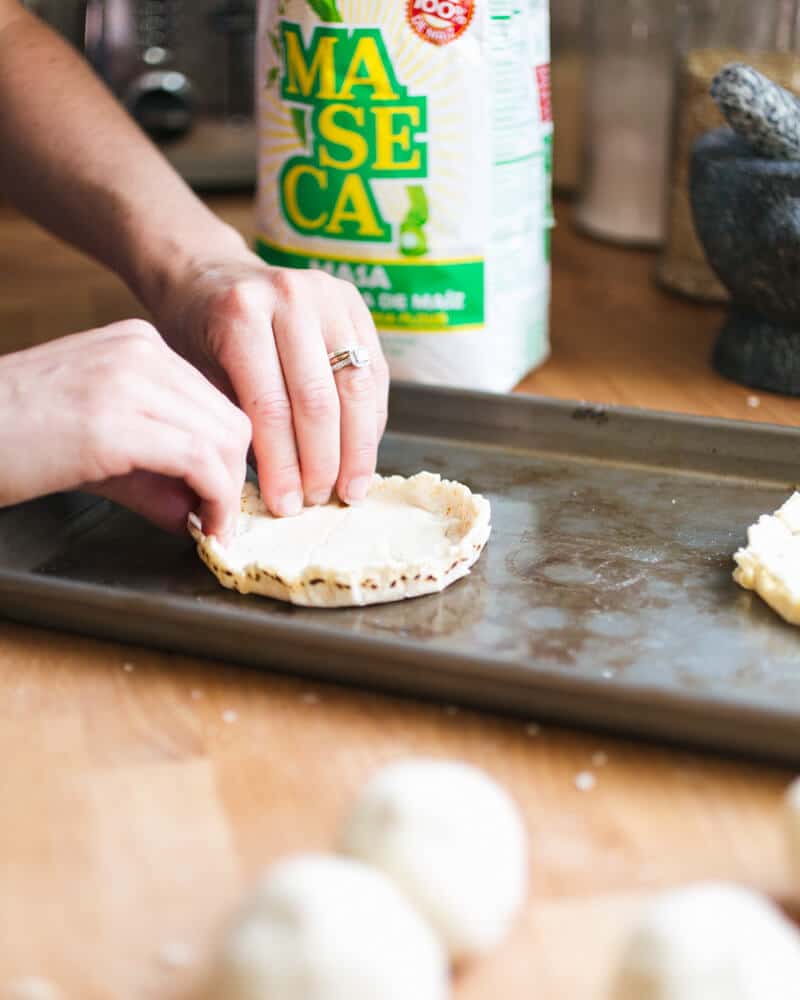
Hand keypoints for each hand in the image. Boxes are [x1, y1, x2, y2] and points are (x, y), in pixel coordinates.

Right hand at [0, 320, 249, 538]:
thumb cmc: (13, 438)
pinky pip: (198, 461)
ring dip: (225, 494)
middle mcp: (141, 352)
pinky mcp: (113, 423)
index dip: (228, 457)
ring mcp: (128, 380)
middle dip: (232, 477)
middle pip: (230, 419)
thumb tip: (203, 510)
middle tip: (220, 521)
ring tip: (209, 527)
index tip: (222, 498)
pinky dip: (213, 500)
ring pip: (223, 439)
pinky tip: (202, 526)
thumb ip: (157, 471)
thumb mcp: (98, 442)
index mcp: (138, 345)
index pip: (216, 400)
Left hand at [152, 246, 389, 517]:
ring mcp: (329, 296)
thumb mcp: (197, 375)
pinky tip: (360, 455)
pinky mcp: (355, 303)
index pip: (271, 407)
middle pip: (320, 400)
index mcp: (242, 315)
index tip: (286, 505)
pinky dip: (369, 421)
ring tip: (348, 489)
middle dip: (323, 462)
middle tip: (318, 502)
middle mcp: (291, 297)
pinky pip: (374, 373)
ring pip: (357, 388)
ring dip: (356, 448)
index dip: (283, 465)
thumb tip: (275, 490)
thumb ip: (235, 422)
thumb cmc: (197, 333)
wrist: (211, 274)